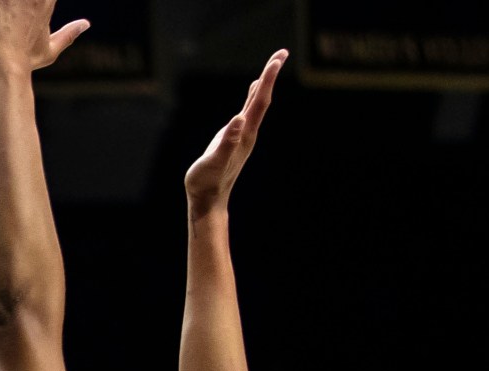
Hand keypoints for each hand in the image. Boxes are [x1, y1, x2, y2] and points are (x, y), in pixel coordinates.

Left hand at [0, 0, 88, 75]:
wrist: (7, 65)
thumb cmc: (26, 60)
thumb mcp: (51, 50)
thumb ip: (69, 34)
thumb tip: (86, 24)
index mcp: (47, 3)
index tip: (32, 6)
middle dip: (23, 0)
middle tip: (18, 7)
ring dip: (11, 0)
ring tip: (10, 6)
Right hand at [185, 49, 284, 206]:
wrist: (207, 201)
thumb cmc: (207, 183)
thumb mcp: (214, 163)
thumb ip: (226, 143)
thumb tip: (237, 120)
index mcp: (244, 134)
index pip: (260, 102)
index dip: (268, 79)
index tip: (277, 59)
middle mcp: (247, 132)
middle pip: (263, 98)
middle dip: (271, 74)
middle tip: (282, 52)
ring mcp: (242, 135)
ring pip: (257, 103)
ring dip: (265, 83)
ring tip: (272, 65)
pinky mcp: (233, 137)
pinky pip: (248, 111)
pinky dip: (253, 96)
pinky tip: (254, 90)